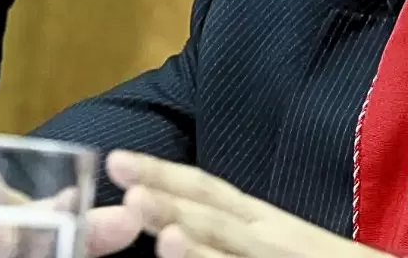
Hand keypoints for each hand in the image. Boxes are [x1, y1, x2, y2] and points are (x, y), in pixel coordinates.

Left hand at [106, 150, 390, 257]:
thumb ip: (245, 239)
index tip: (119, 160)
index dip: (166, 173)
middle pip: (214, 205)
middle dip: (164, 187)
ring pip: (230, 237)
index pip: (211, 192)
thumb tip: (187, 234)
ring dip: (185, 221)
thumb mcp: (290, 247)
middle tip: (117, 167)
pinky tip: (181, 251)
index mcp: (268, 222)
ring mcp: (287, 255)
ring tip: (141, 209)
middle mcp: (276, 233)